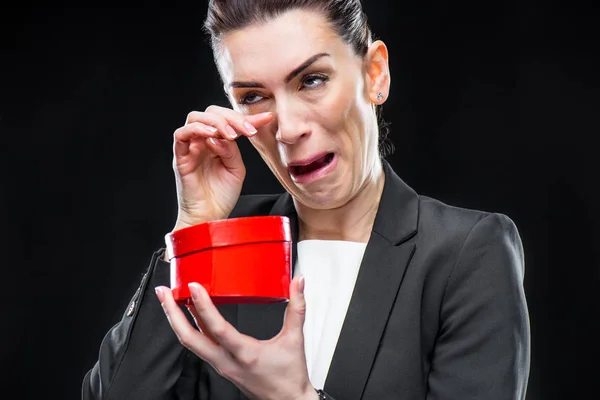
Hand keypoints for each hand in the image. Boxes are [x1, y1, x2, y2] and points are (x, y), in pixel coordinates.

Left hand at [155, 275, 317, 399]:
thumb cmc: (290, 377)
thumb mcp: (295, 339)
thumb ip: (297, 308)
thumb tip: (298, 283)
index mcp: (245, 354)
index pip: (217, 328)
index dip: (203, 306)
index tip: (195, 287)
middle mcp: (227, 362)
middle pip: (189, 339)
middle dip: (172, 314)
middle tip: (163, 293)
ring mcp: (221, 366)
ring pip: (191, 343)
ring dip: (177, 321)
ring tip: (170, 300)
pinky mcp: (221, 366)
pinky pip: (200, 346)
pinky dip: (191, 329)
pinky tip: (189, 316)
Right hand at [171, 106, 273, 231]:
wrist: (209, 218)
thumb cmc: (221, 196)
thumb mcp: (236, 169)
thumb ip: (232, 150)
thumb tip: (224, 135)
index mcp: (217, 143)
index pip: (230, 121)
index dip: (248, 117)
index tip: (267, 118)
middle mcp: (202, 141)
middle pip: (211, 112)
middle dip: (232, 117)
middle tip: (248, 130)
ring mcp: (190, 148)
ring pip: (196, 118)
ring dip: (216, 121)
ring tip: (231, 135)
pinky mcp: (180, 157)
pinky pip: (181, 134)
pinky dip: (197, 129)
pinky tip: (213, 136)